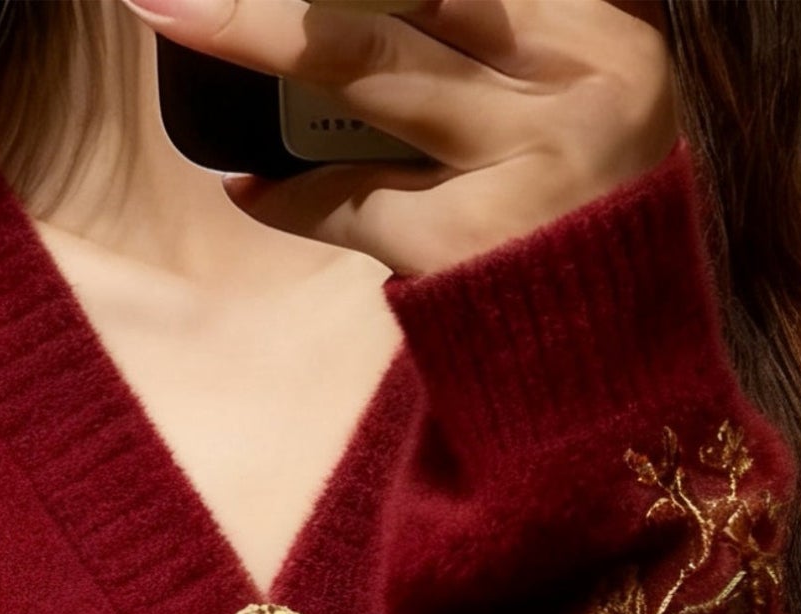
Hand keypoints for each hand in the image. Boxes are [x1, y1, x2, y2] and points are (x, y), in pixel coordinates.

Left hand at [121, 0, 678, 275]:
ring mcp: (526, 167)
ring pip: (371, 70)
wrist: (624, 388)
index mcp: (607, 41)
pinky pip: (354, 200)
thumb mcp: (582, 116)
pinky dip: (294, 196)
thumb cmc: (590, 234)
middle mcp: (578, 90)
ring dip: (261, 36)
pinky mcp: (469, 246)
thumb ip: (511, 52)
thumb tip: (369, 15)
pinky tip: (251, 187)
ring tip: (176, 12)